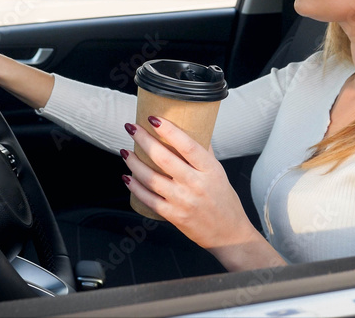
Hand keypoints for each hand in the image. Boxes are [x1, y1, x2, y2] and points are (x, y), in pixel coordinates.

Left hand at [121, 116, 284, 270]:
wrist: (229, 235)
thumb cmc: (224, 201)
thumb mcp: (219, 172)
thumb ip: (204, 152)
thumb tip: (192, 128)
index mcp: (210, 170)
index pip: (188, 146)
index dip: (169, 131)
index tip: (153, 118)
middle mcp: (196, 184)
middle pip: (164, 159)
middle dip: (144, 140)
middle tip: (131, 128)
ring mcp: (183, 201)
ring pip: (151, 178)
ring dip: (134, 163)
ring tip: (126, 151)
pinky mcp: (174, 216)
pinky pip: (149, 199)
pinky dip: (135, 187)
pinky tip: (127, 177)